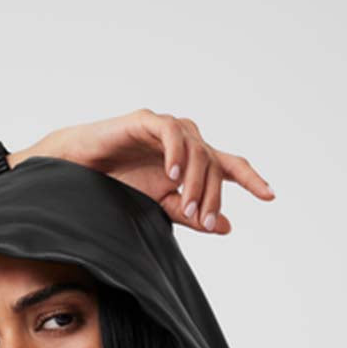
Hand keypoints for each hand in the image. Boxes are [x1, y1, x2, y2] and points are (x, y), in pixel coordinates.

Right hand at [7, 109, 274, 234]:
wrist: (76, 173)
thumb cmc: (115, 187)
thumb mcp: (157, 209)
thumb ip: (190, 214)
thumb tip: (226, 226)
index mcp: (191, 163)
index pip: (229, 166)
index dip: (250, 179)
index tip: (270, 196)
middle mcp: (184, 143)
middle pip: (214, 163)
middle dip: (212, 195)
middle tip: (203, 220)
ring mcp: (166, 130)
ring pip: (197, 149)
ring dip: (195, 180)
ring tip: (185, 204)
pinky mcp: (144, 121)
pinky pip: (171, 132)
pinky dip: (176, 153)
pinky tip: (172, 175)